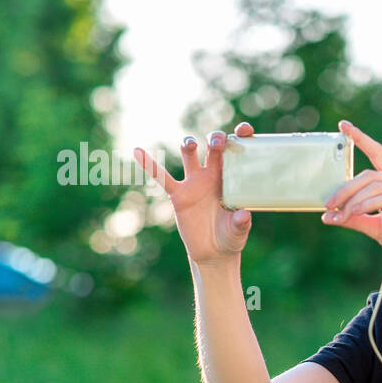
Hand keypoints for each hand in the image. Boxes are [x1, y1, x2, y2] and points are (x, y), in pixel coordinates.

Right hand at [133, 122, 256, 266]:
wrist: (213, 252)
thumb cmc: (231, 237)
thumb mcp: (239, 231)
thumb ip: (241, 223)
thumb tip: (243, 215)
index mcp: (233, 178)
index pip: (237, 151)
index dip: (241, 136)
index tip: (243, 130)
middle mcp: (213, 175)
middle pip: (213, 147)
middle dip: (215, 139)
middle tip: (217, 143)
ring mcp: (195, 182)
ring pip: (189, 155)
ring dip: (189, 144)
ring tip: (190, 145)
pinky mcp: (179, 195)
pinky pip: (162, 177)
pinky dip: (149, 165)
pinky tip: (138, 151)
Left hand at [322, 119, 381, 281]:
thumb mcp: (375, 228)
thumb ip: (355, 219)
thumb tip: (329, 216)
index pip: (377, 154)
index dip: (361, 139)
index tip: (343, 125)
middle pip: (369, 175)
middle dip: (345, 188)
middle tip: (328, 204)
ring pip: (375, 186)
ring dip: (352, 201)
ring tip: (339, 215)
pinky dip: (366, 205)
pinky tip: (354, 213)